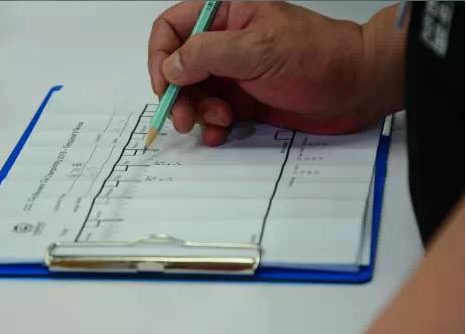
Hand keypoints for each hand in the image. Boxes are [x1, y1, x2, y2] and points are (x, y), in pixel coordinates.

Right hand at [148, 1, 393, 145]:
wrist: (356, 87)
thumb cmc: (318, 57)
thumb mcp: (256, 50)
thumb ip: (206, 55)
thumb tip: (170, 67)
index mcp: (226, 16)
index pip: (172, 29)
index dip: (161, 58)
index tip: (165, 87)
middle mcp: (225, 44)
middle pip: (178, 68)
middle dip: (178, 95)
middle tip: (185, 118)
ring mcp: (234, 74)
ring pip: (194, 95)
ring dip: (198, 113)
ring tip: (220, 121)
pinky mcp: (245, 101)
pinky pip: (213, 115)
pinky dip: (211, 127)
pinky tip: (220, 133)